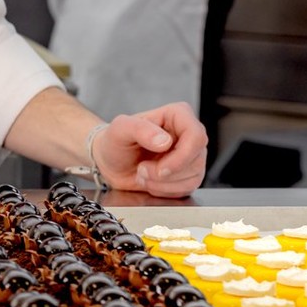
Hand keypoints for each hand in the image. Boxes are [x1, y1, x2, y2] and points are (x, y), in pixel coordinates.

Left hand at [91, 103, 207, 197]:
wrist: (110, 162)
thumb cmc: (115, 141)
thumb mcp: (120, 129)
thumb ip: (139, 129)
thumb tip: (165, 141)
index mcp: (177, 115)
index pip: (196, 136)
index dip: (181, 157)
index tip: (160, 168)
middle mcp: (188, 134)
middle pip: (196, 160)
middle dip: (166, 173)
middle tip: (142, 170)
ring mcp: (190, 155)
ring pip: (194, 177)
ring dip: (163, 184)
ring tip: (142, 174)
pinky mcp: (188, 174)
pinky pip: (188, 189)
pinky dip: (165, 191)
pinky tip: (150, 182)